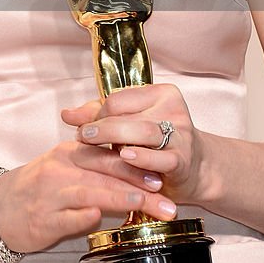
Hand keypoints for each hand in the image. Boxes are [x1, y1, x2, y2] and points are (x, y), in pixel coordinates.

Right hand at [0, 139, 176, 253]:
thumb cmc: (38, 189)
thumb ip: (97, 167)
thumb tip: (135, 173)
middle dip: (139, 183)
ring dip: (117, 195)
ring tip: (142, 202)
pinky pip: (66, 216)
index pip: (109, 154)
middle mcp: (62, 168)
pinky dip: (82, 216)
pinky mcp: (43, 219)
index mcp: (70, 153)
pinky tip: (98, 217)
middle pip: (105, 172)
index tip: (163, 172)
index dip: (137, 163)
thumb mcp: (66, 168)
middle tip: (165, 195)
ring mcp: (51, 193)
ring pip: (89, 191)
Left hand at [62, 84, 204, 205]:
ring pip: (141, 132)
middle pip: (126, 114)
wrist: (197, 169)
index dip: (97, 114)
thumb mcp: (132, 123)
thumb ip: (100, 116)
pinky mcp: (183, 159)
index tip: (84, 127)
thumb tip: (66, 114)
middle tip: (82, 138)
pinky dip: (141, 158)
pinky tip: (125, 158)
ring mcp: (181, 134)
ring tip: (94, 145)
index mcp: (160, 93)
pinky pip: (160, 157)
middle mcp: (172, 109)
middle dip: (99, 127)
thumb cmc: (158, 144)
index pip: (118, 98)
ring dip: (113, 139)